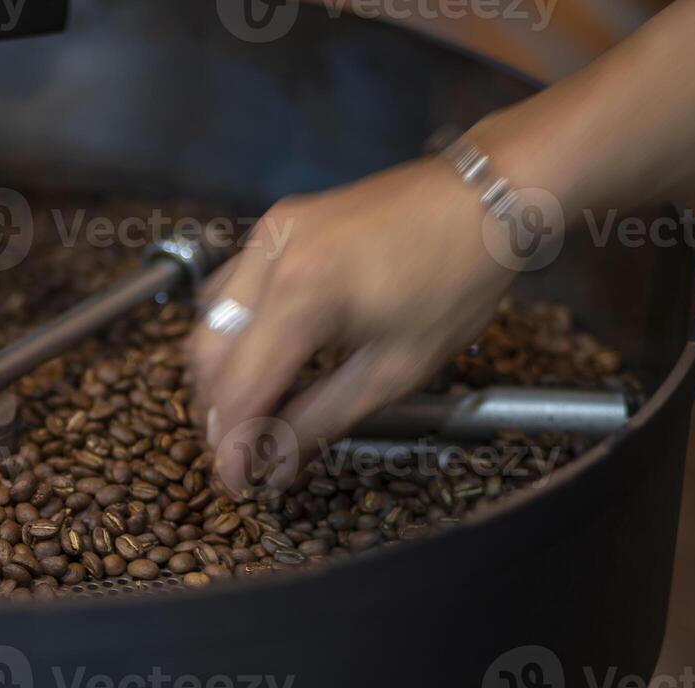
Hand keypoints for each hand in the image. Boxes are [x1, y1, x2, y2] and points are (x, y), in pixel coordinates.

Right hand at [190, 158, 516, 493]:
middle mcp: (269, 257)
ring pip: (211, 322)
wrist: (485, 196)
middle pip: (209, 357)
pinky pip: (230, 288)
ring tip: (254, 411)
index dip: (232, 446)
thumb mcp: (396, 370)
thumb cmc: (456, 282)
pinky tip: (263, 358)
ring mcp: (268, 234)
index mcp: (302, 295)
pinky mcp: (276, 224)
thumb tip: (276, 463)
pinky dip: (235, 331)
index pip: (241, 390)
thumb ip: (322, 420)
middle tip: (243, 453)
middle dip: (219, 413)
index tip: (235, 484)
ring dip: (222, 374)